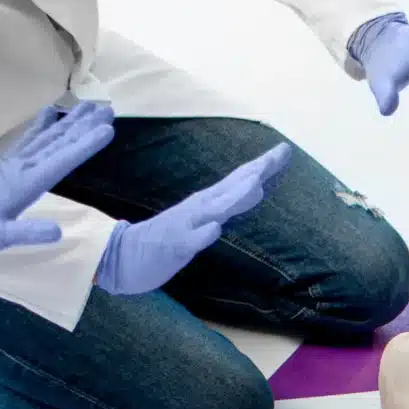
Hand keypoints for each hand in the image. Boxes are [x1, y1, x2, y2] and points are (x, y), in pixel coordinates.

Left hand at [0, 102, 114, 257]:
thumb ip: (26, 232)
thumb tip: (57, 231)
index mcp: (23, 184)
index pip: (60, 162)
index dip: (84, 146)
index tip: (106, 130)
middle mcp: (21, 168)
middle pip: (57, 142)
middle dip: (83, 126)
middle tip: (107, 109)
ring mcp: (14, 165)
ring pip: (47, 138)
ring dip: (69, 123)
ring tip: (89, 107)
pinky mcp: (8, 166)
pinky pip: (30, 140)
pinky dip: (42, 125)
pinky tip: (50, 113)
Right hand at [93, 144, 290, 294]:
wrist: (122, 257)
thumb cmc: (167, 240)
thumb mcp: (204, 221)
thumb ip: (229, 204)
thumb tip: (259, 189)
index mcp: (206, 203)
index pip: (239, 180)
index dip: (263, 166)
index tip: (285, 151)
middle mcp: (198, 209)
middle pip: (232, 187)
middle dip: (256, 172)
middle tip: (280, 154)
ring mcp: (185, 226)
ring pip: (213, 210)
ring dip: (234, 197)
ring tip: (256, 184)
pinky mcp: (174, 246)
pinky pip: (190, 241)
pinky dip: (204, 234)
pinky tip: (215, 229)